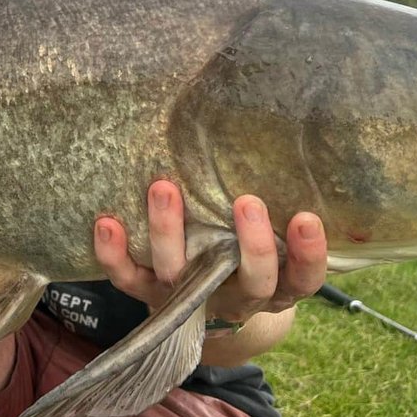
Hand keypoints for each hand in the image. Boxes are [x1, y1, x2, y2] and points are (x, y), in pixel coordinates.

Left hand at [93, 183, 326, 318]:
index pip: (303, 278)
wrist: (205, 296)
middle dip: (253, 246)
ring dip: (170, 234)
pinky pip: (130, 281)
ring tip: (163, 187)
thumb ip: (274, 196)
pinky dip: (115, 256)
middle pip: (253, 283)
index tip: (306, 218)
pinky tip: (107, 223)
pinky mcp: (151, 297)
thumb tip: (261, 117)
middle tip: (246, 200)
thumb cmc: (244, 245)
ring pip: (182, 277)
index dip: (309, 256)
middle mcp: (238, 296)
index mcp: (277, 284)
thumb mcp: (267, 229)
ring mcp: (193, 299)